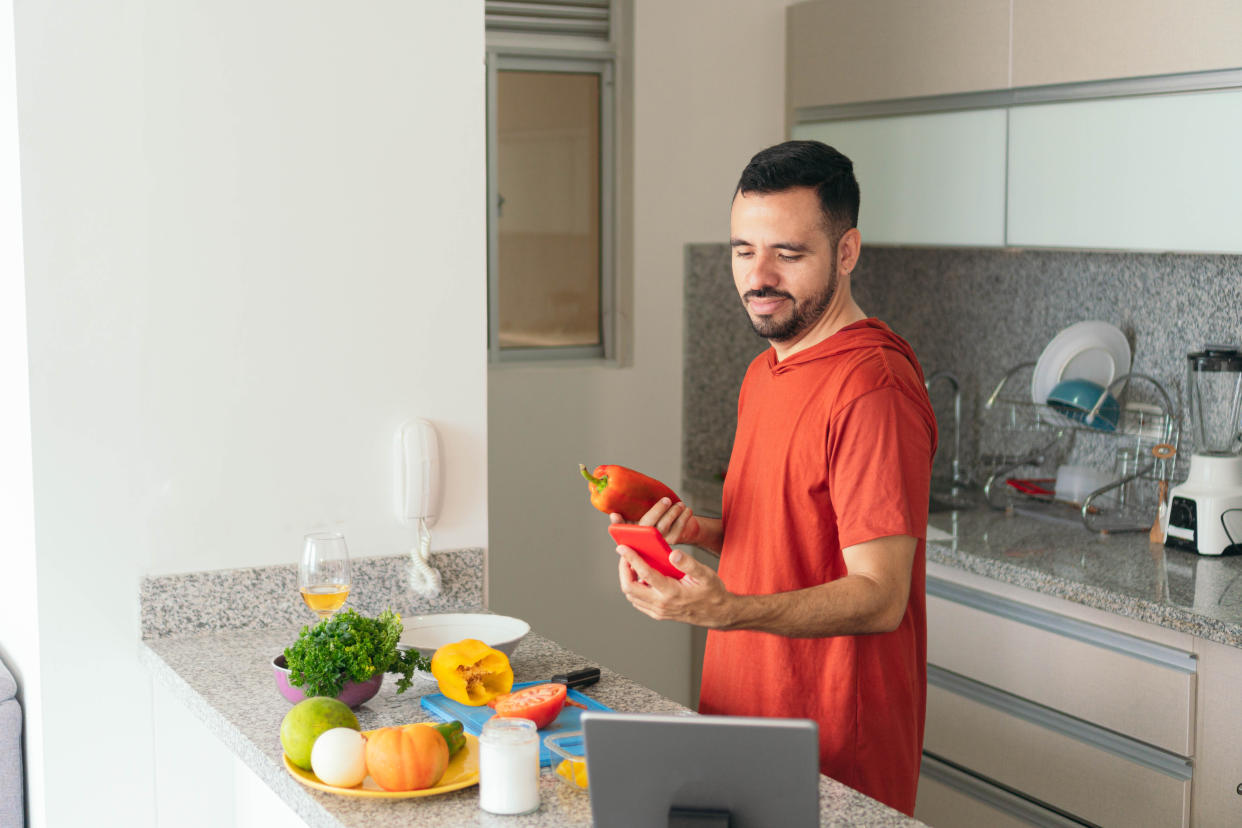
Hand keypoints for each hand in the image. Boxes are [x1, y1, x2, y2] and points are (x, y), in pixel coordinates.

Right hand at [609, 497, 701, 547]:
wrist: (676, 527)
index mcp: (632, 531)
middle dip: (656, 512)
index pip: (621, 529)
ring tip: (679, 504)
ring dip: (673, 513)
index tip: (615, 515)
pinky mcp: (672, 541)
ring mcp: (657, 541)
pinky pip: (678, 529)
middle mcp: (643, 539)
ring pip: (664, 527)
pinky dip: (684, 518)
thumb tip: (615, 513)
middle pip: (647, 526)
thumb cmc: (655, 517)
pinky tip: (687, 510)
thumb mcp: (641, 513)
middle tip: (666, 500)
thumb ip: (631, 511)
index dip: (618, 524)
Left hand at [615, 542, 734, 627]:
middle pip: (629, 587)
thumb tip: (673, 554)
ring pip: (631, 596)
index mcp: (671, 592)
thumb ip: (689, 564)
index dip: (631, 559)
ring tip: (632, 564)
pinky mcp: (658, 614)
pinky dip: (634, 588)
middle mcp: (661, 604)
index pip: (644, 574)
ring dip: (627, 578)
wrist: (718, 613)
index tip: (622, 548)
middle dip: (623, 569)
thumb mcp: (705, 574)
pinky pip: (638, 602)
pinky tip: (640, 577)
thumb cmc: (712, 592)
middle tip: (626, 555)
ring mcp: (658, 611)